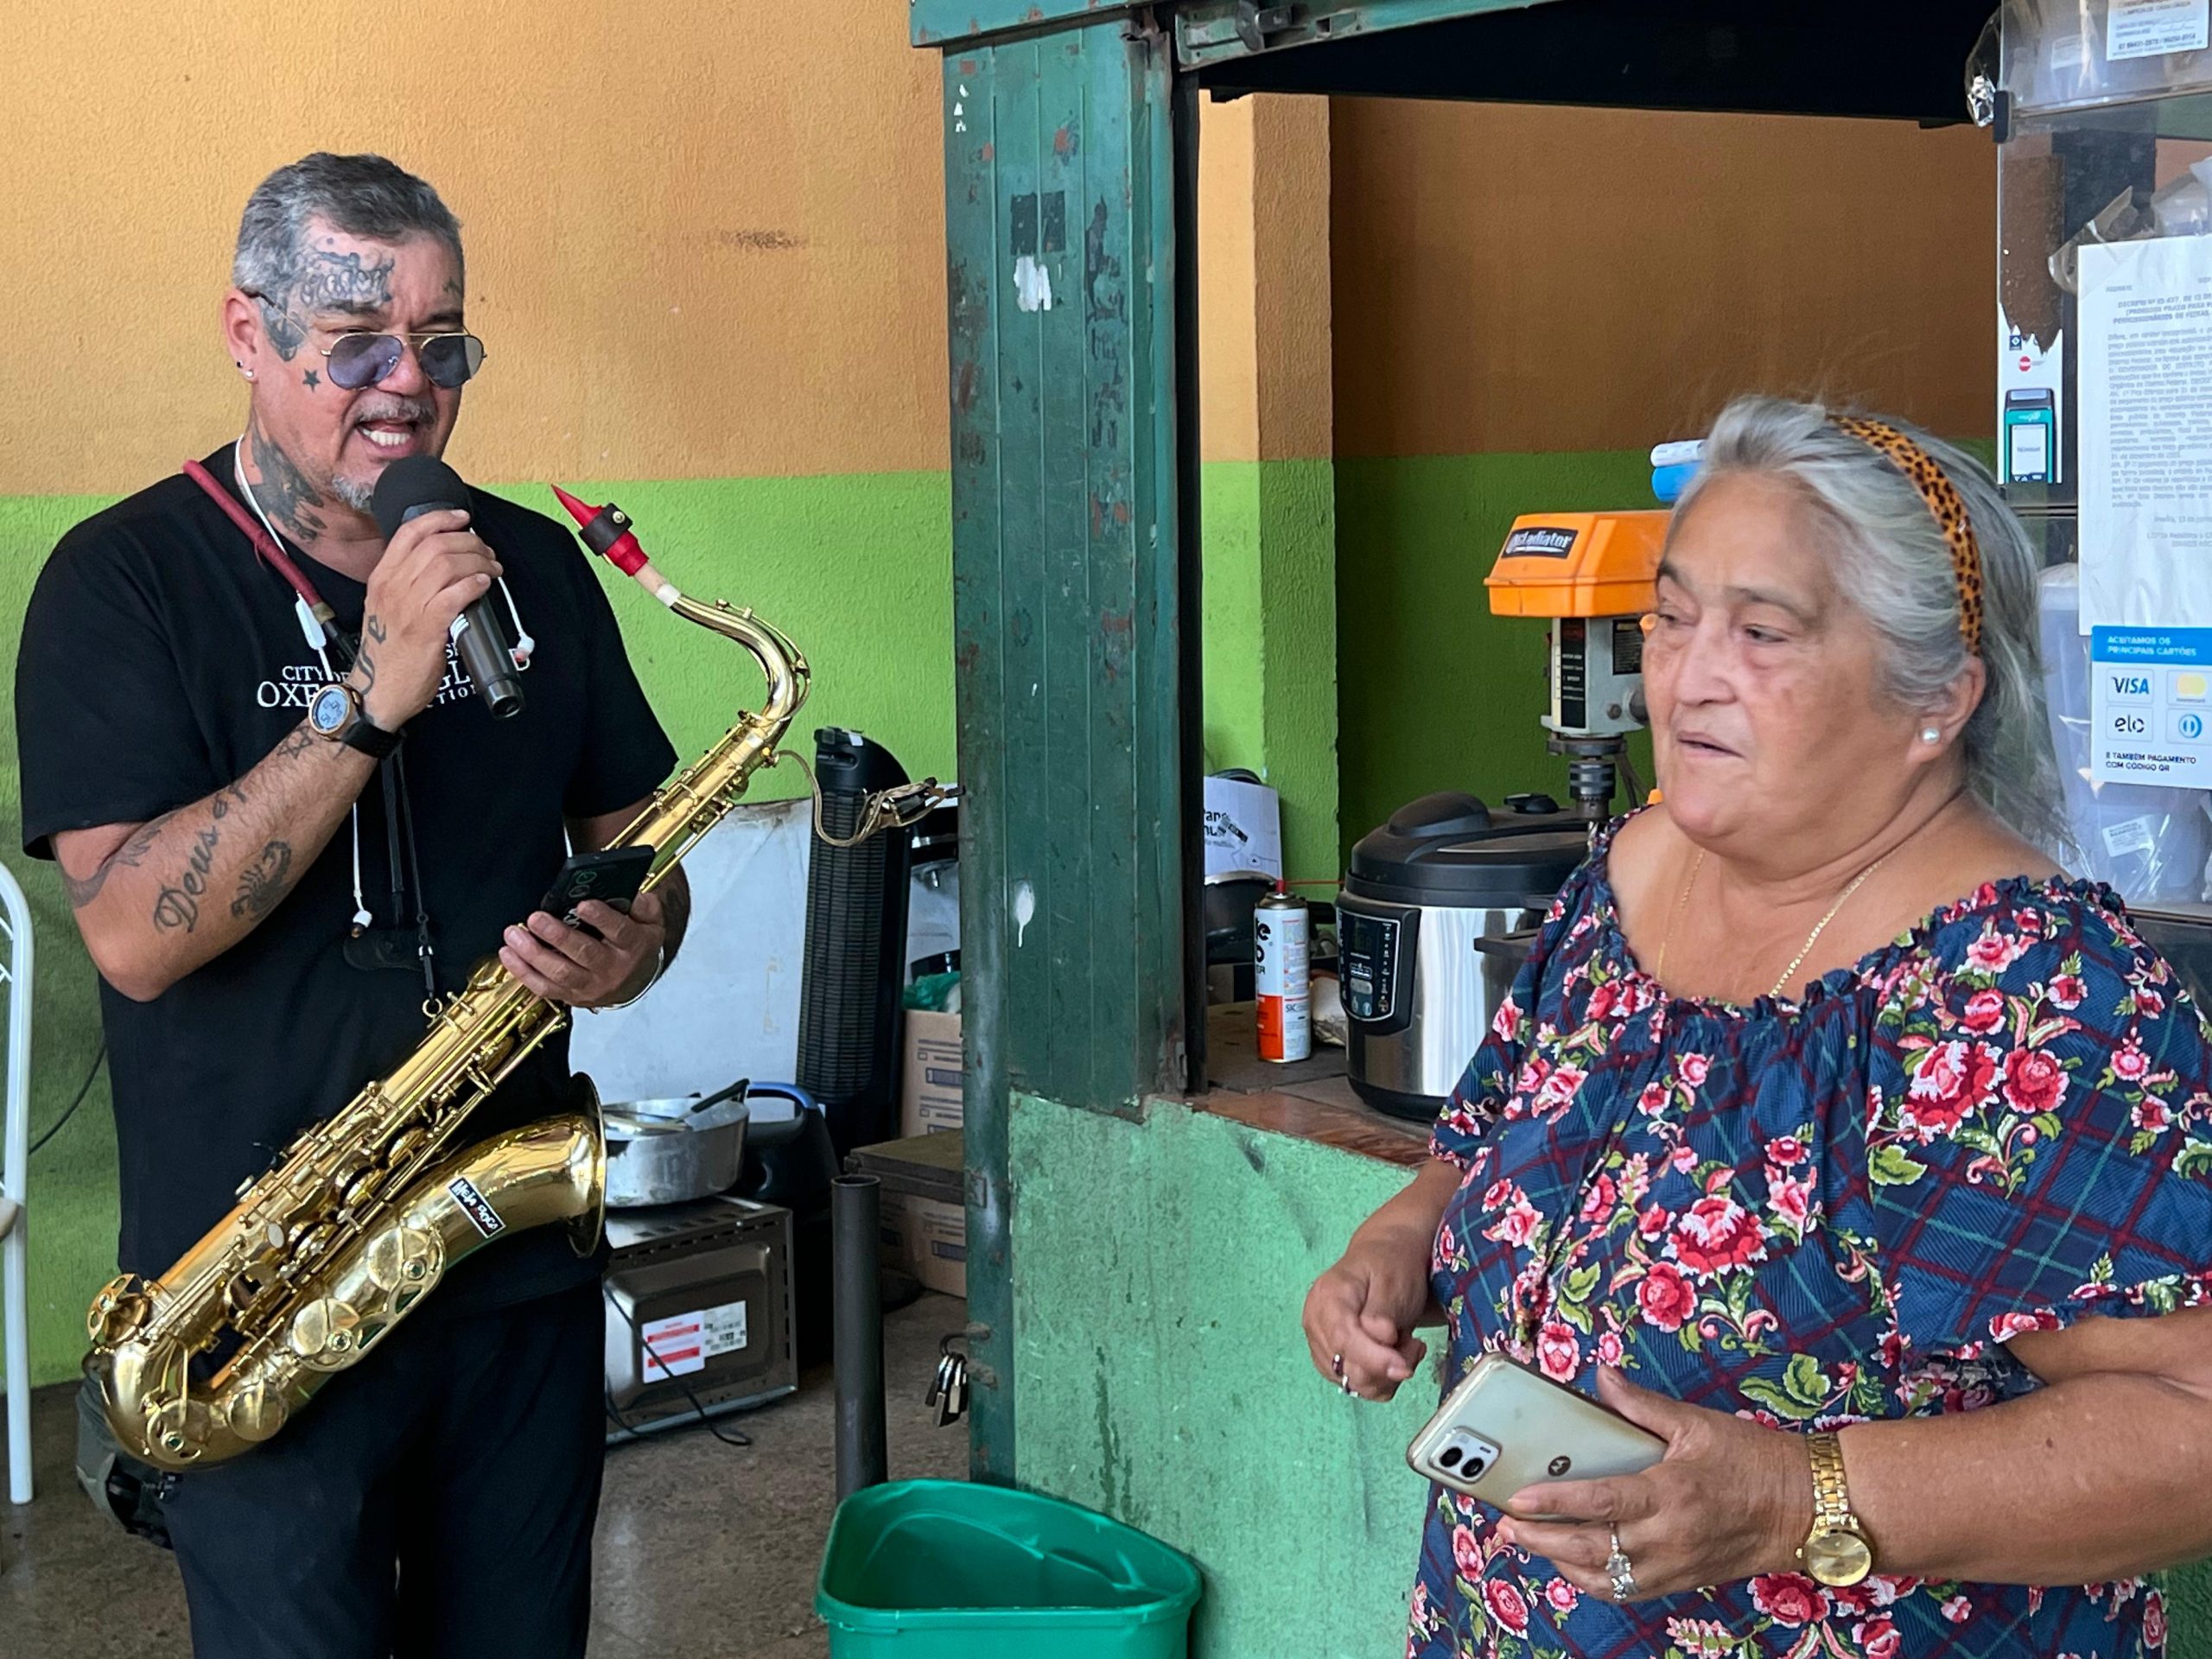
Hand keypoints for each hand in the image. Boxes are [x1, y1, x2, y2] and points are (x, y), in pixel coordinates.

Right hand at [356, 507, 502, 727]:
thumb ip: (407, 584)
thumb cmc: (389, 652)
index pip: (409, 533)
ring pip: (448, 565)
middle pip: (436, 545)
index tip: (463, 518)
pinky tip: (484, 585)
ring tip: (492, 569)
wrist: (378, 691)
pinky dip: (474, 584)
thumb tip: (444, 565)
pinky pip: (454, 594)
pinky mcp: (426, 628)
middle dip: (469, 542)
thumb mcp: (387, 608)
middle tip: (487, 553)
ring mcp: (408, 607)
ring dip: (478, 562)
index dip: (440, 518)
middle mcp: (392, 587)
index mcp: (381, 578)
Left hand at [499, 890, 667, 1008]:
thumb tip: (628, 893)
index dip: (601, 918)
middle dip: (557, 935)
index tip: (583, 905)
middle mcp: (611, 968)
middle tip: (536, 918)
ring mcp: (590, 984)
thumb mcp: (651, 922)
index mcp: (633, 945)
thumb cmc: (637, 946)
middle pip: (584, 953)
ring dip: (533, 953)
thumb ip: (644, 905)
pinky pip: (543, 987)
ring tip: (514, 934)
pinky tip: (509, 954)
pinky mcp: (571, 995)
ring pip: (559, 972)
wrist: (635, 981)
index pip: (619, 932)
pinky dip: (523, 972)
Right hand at [1302, 1232, 1433, 1400]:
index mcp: (1327, 1297)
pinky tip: (1394, 1355)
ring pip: (1354, 1383)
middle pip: (1346, 1367)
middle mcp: (1316, 1323)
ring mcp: (1321, 1344)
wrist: (1385, 1259)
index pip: (1342, 1339)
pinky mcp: (1333, 1360)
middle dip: (1386, 1365)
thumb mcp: (1393, 1280)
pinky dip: (1382, 1379)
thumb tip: (1381, 1337)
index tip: (1404, 1367)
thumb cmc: (1391, 1266)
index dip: (1373, 1359)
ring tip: (1406, 1345)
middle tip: (1415, 1345)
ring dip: (1388, 1374)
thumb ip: (1383, 1311)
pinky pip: (1359, 1386)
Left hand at [1497, 1367, 1813, 1601]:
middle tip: (1505, 1527)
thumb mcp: (1697, 1424)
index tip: (1516, 1500)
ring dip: (1560, 1564)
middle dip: (1540, 1541)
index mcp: (1671, 1493)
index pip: (1600, 1503)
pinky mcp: (1681, 1581)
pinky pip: (1627, 1590)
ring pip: (1604, 1578)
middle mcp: (1669, 1538)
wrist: (1808, 1509)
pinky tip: (1571, 1562)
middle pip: (1590, 1549)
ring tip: (1527, 1543)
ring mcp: (1675, 1566)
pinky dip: (1593, 1579)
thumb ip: (1641, 1405)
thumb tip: (1601, 1377)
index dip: (1553, 1503)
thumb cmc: (1755, 1461)